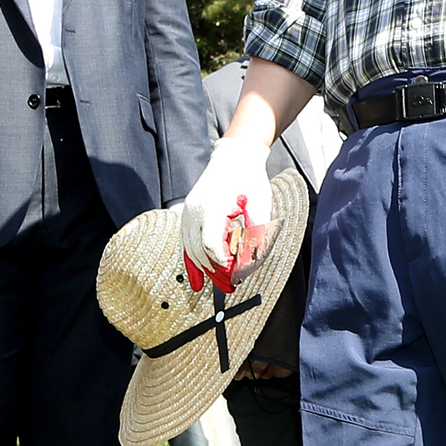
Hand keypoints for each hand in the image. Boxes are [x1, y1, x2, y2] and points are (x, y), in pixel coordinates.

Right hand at [181, 136, 272, 294]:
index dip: (223, 262)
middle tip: (232, 287)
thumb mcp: (260, 203)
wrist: (234, 158)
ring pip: (190, 250)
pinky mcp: (188, 215)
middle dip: (216, 272)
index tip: (237, 273)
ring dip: (205, 270)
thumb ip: (257, 231)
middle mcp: (195, 211)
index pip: (212, 244)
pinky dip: (191, 263)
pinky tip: (197, 281)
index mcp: (212, 207)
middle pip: (199, 251)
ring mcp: (188, 213)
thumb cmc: (249, 179)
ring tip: (221, 285)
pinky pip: (186, 244)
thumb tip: (253, 259)